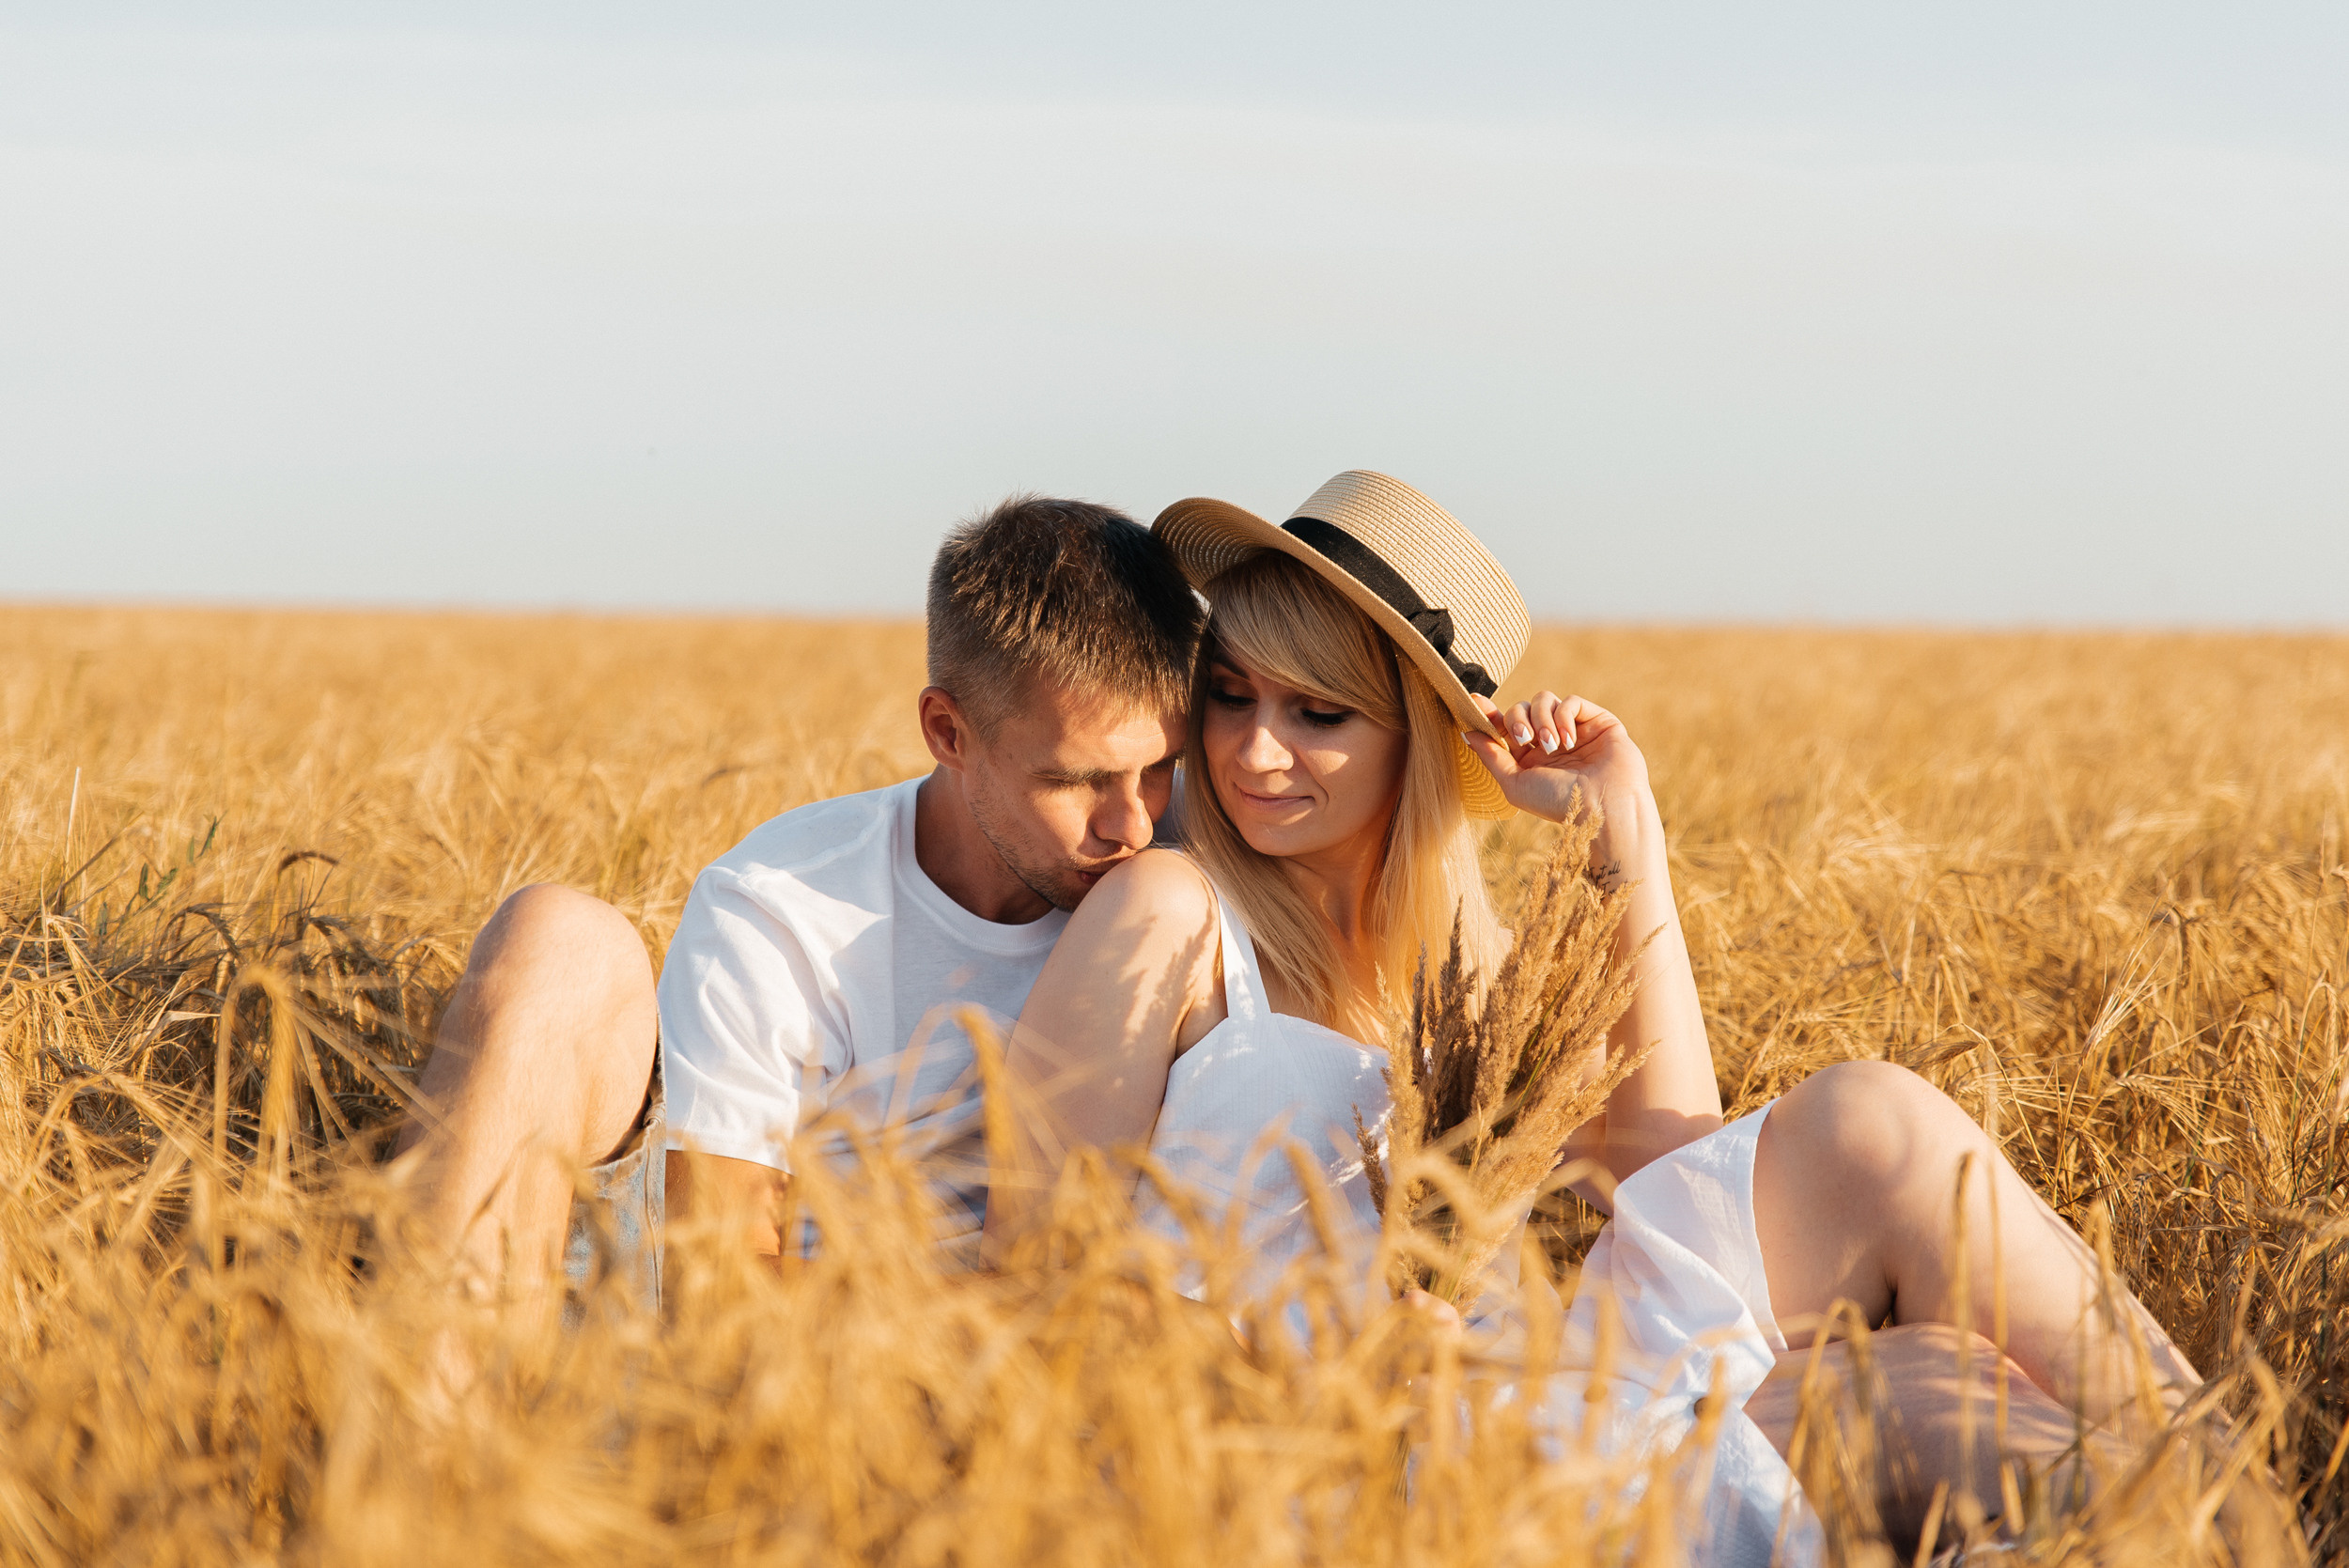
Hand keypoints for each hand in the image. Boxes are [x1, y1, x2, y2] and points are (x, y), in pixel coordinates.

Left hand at [1460, 691, 1652, 827]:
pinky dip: (1564, 716)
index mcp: (1531, 758)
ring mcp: (1575, 730)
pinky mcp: (1598, 722)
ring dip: (1541, 719)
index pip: (1506, 726)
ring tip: (1552, 746)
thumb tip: (1466, 732)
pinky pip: (1571, 701)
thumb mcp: (1515, 783)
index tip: (1475, 701)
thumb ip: (1491, 756)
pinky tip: (1568, 740)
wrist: (1603, 807)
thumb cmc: (1557, 803)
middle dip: (1516, 718)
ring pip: (1544, 700)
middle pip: (1521, 708)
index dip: (1490, 714)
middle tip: (1523, 738)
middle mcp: (1551, 742)